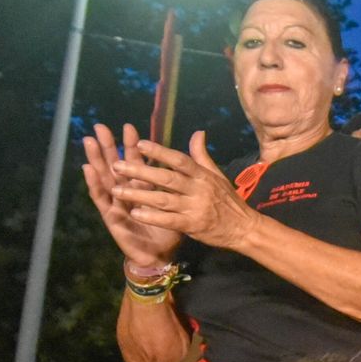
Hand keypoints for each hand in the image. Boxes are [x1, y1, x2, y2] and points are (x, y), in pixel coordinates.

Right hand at [80, 123, 181, 267]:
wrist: (160, 256)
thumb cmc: (168, 229)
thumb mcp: (176, 203)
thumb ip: (177, 181)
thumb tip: (185, 162)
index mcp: (143, 187)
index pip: (136, 162)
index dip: (132, 145)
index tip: (129, 127)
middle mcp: (127, 192)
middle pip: (115, 164)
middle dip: (108, 146)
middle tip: (101, 126)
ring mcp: (117, 203)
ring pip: (104, 177)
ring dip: (96, 159)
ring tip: (90, 141)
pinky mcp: (111, 217)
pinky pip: (101, 199)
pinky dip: (94, 184)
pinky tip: (88, 170)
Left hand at [109, 131, 260, 251]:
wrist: (244, 228)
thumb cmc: (228, 201)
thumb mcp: (217, 176)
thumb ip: (202, 156)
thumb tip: (198, 133)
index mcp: (202, 175)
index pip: (179, 160)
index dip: (159, 151)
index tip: (138, 144)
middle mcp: (198, 189)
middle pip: (166, 178)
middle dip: (140, 171)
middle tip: (117, 165)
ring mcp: (195, 208)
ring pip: (163, 199)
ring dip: (138, 194)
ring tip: (116, 190)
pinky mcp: (193, 225)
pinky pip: (169, 220)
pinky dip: (152, 217)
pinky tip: (135, 213)